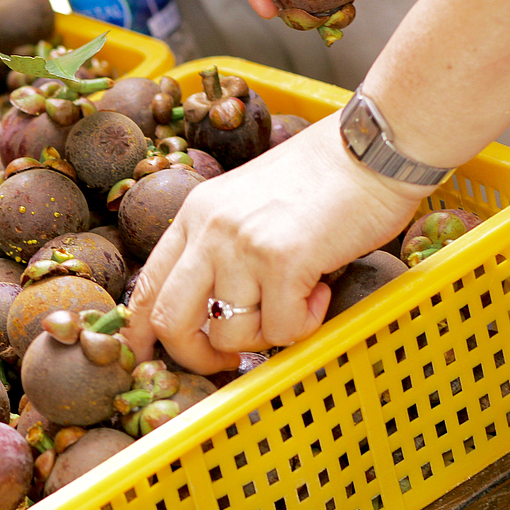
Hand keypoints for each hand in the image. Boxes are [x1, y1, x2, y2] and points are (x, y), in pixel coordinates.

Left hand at [123, 114, 424, 374]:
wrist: (370, 147)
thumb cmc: (320, 179)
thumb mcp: (245, 204)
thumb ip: (220, 247)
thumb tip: (209, 311)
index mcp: (193, 215)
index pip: (146, 286)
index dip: (138, 333)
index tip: (146, 358)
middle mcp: (208, 230)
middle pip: (170, 321)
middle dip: (194, 356)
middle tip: (226, 362)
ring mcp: (241, 245)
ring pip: (230, 334)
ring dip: (267, 335)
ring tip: (298, 300)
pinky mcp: (283, 261)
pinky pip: (282, 329)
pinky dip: (307, 324)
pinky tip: (322, 290)